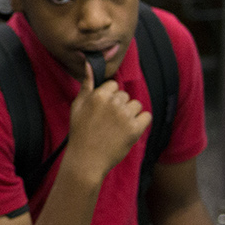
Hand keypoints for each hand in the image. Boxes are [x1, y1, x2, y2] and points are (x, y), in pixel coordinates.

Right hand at [64, 60, 152, 181]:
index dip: (108, 98)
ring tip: (117, 128)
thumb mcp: (77, 107)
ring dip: (130, 114)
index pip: (113, 86)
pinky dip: (140, 123)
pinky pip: (147, 117)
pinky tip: (129, 130)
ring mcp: (125, 117)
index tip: (102, 112)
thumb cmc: (80, 133)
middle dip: (119, 106)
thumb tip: (90, 63)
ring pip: (136, 105)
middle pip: (125, 96)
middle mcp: (113, 104)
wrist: (86, 161)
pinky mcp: (135, 130)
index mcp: (99, 96)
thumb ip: (86, 85)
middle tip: (107, 123)